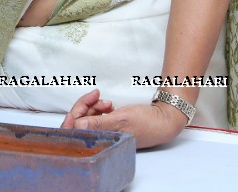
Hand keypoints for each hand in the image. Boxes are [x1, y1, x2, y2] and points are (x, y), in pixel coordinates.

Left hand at [61, 89, 187, 148]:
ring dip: (94, 106)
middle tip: (96, 95)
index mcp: (102, 142)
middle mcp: (100, 139)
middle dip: (85, 106)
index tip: (81, 104)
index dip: (74, 117)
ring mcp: (104, 132)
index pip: (76, 132)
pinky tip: (108, 105)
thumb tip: (76, 126)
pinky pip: (96, 116)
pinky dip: (99, 108)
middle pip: (79, 122)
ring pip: (87, 117)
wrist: (163, 119)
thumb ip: (98, 124)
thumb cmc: (146, 122)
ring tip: (107, 102)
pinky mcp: (109, 126)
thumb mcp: (121, 119)